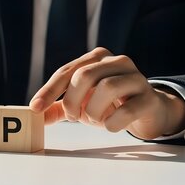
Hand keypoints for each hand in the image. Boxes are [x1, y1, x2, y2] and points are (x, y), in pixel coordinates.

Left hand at [29, 47, 184, 139]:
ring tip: (96, 119)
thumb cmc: (110, 104)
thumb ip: (58, 107)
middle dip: (72, 101)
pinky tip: (110, 126)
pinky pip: (127, 110)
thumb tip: (34, 114)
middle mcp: (116, 62)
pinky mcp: (149, 97)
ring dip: (93, 111)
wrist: (149, 112)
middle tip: (74, 117)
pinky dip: (112, 123)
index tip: (35, 108)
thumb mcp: (82, 103)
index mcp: (96, 58)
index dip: (48, 91)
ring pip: (106, 88)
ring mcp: (136, 77)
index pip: (66, 72)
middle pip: (84, 76)